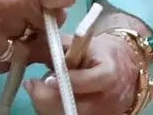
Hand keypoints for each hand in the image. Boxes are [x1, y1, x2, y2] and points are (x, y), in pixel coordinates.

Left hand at [18, 32, 146, 114]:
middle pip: (73, 106)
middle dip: (48, 97)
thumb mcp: (83, 44)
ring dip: (46, 105)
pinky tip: (49, 98)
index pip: (88, 81)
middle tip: (33, 84)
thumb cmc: (101, 53)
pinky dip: (53, 110)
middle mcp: (107, 99)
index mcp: (109, 74)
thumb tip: (27, 47)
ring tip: (40, 88)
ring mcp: (101, 114)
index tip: (47, 78)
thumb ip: (58, 46)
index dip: (67, 81)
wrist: (124, 69)